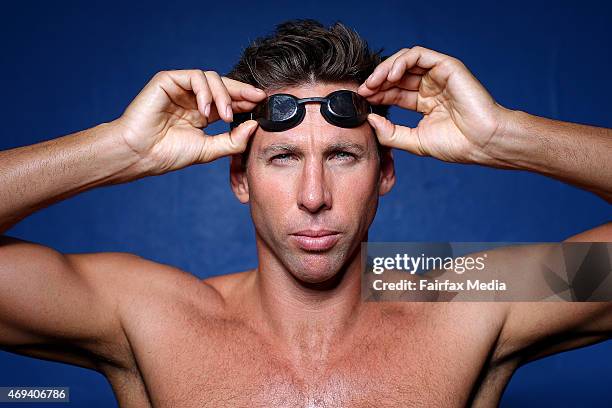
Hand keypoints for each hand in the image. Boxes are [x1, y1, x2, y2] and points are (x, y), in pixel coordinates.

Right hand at [114, 70, 265, 174]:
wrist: (141, 154)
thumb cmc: (169, 154)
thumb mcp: (210, 149)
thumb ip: (233, 140)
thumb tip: (255, 126)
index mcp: (202, 113)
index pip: (229, 101)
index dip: (246, 100)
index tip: (263, 104)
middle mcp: (193, 98)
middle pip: (223, 86)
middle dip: (242, 91)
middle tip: (257, 99)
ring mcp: (180, 88)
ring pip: (212, 78)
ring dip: (224, 95)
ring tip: (225, 116)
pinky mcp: (168, 80)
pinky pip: (194, 77)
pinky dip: (205, 92)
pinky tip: (205, 110)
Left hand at [357, 46, 509, 163]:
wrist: (482, 142)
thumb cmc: (456, 145)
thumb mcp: (414, 141)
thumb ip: (390, 132)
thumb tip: (369, 120)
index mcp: (424, 103)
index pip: (394, 92)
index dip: (377, 94)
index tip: (361, 100)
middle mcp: (430, 87)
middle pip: (396, 76)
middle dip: (377, 81)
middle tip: (363, 90)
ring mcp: (438, 75)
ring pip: (405, 62)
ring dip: (385, 69)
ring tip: (374, 82)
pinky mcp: (447, 66)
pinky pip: (419, 55)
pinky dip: (401, 61)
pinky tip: (390, 75)